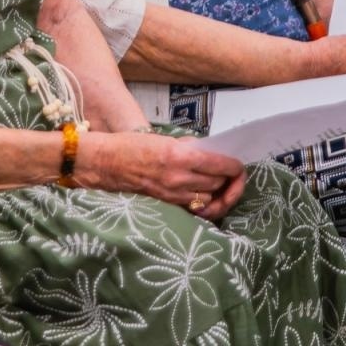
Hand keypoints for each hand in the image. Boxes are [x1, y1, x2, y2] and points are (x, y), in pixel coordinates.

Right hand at [78, 131, 245, 219]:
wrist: (107, 163)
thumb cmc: (134, 146)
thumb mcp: (166, 139)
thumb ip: (191, 148)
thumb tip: (212, 154)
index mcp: (181, 156)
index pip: (222, 165)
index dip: (235, 166)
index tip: (238, 164)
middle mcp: (179, 177)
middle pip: (219, 184)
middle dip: (229, 179)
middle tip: (232, 174)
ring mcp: (173, 193)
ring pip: (210, 198)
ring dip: (218, 192)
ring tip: (221, 185)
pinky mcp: (167, 203)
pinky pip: (195, 206)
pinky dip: (204, 202)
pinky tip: (205, 196)